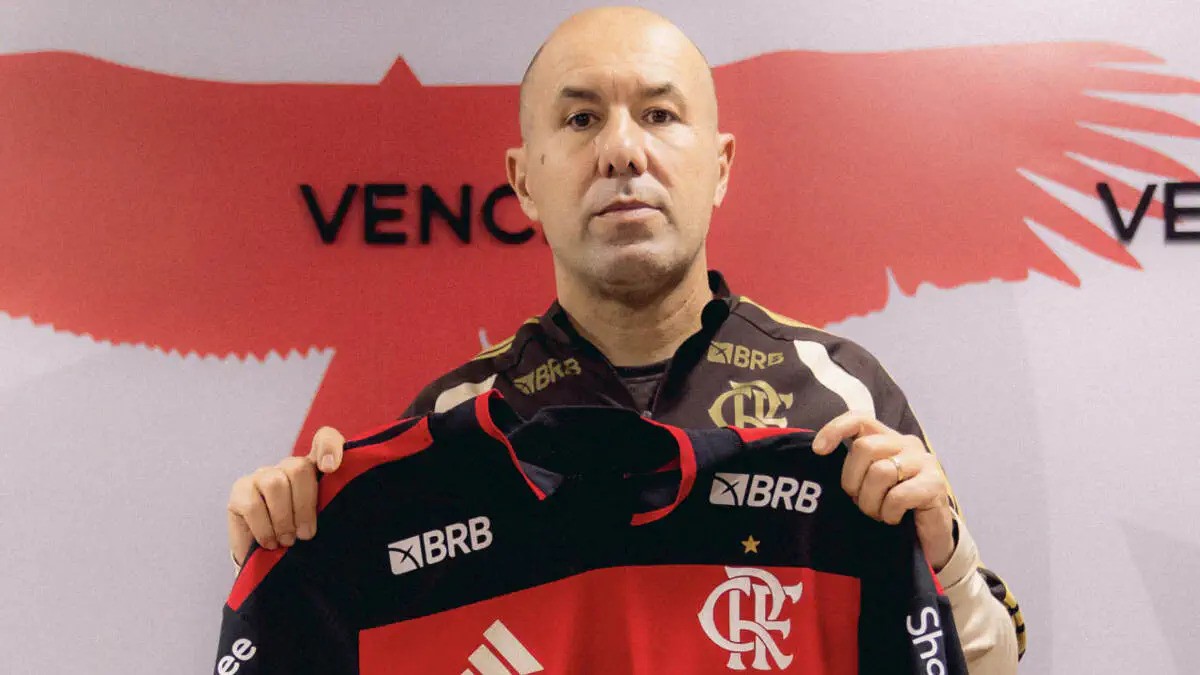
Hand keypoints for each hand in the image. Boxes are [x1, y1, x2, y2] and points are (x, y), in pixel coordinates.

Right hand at [226, 426, 346, 565]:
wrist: (269, 560)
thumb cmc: (303, 538)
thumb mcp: (325, 524)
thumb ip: (334, 507)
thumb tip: (346, 510)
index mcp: (316, 469)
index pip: (326, 439)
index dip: (329, 447)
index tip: (330, 468)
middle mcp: (288, 467)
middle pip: (298, 468)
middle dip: (304, 505)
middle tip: (305, 535)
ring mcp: (262, 475)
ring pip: (275, 484)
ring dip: (284, 519)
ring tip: (287, 541)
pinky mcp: (240, 490)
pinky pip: (253, 505)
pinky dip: (264, 528)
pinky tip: (270, 543)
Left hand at [812, 412, 954, 569]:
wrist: (928, 538)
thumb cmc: (891, 507)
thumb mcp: (866, 482)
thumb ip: (853, 465)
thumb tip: (818, 451)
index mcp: (887, 439)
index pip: (859, 419)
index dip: (835, 429)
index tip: (818, 450)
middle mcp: (907, 444)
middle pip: (864, 447)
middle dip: (853, 481)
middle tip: (860, 501)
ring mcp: (924, 462)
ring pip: (880, 472)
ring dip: (871, 502)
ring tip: (879, 513)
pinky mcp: (936, 484)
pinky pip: (898, 496)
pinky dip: (889, 513)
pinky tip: (894, 518)